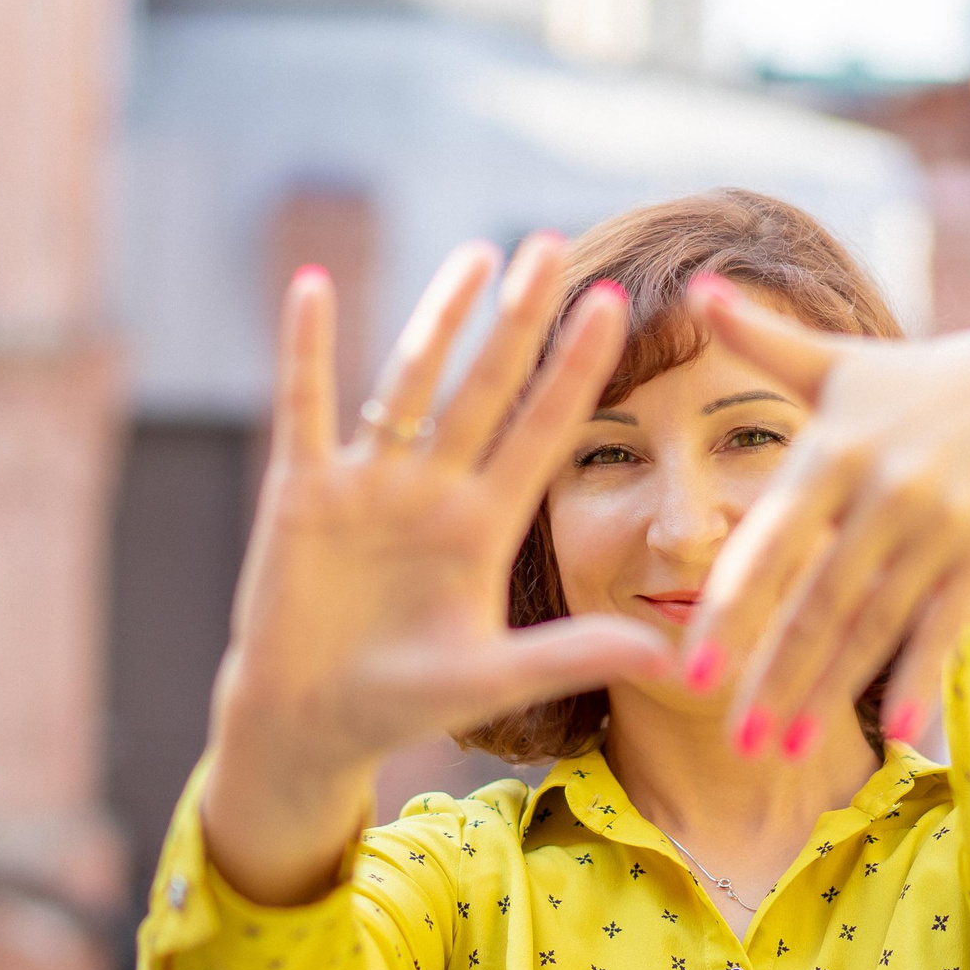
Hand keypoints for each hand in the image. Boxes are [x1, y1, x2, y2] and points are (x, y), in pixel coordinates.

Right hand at [208, 235, 674, 797]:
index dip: (575, 370)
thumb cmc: (400, 704)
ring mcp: (369, 484)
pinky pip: (305, 406)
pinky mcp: (303, 491)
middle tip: (550, 244)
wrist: (309, 724)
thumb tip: (666, 659)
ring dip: (439, 319)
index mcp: (483, 525)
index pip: (542, 431)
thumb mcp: (491, 679)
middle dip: (518, 319)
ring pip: (408, 382)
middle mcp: (433, 490)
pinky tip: (313, 286)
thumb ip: (569, 657)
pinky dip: (308, 349)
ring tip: (475, 255)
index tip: (614, 305)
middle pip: (485, 388)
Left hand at [676, 275, 969, 753]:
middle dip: (777, 676)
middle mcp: (887, 491)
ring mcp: (941, 528)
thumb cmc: (906, 386)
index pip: (774, 539)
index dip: (735, 606)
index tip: (694, 667)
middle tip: (734, 742)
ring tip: (781, 750)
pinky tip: (900, 734)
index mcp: (835, 450)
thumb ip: (762, 341)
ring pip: (875, 625)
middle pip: (822, 601)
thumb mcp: (838, 361)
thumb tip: (696, 285)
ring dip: (829, 692)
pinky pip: (946, 625)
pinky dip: (923, 677)